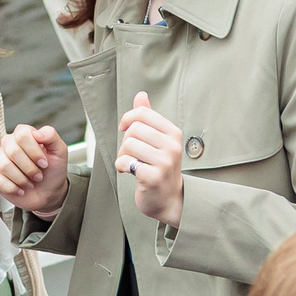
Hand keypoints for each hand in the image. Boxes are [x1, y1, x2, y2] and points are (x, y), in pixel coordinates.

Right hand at [0, 123, 69, 216]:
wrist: (48, 193)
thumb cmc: (52, 171)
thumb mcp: (59, 152)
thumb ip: (51, 136)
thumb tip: (38, 132)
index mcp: (24, 135)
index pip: (22, 135)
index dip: (34, 151)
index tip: (44, 163)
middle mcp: (9, 144)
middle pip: (12, 151)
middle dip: (29, 168)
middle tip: (38, 176)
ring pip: (4, 165)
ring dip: (21, 179)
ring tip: (29, 183)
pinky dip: (12, 188)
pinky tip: (20, 189)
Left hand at [117, 92, 185, 230]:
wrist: (169, 200)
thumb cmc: (160, 168)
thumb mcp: (158, 141)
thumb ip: (149, 118)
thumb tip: (141, 95)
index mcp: (173, 133)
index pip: (143, 113)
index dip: (127, 118)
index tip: (124, 129)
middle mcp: (172, 146)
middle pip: (133, 129)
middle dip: (125, 141)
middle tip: (130, 154)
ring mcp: (165, 162)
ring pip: (128, 145)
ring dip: (122, 155)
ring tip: (130, 164)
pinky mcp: (154, 177)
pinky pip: (126, 162)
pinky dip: (121, 167)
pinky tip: (128, 172)